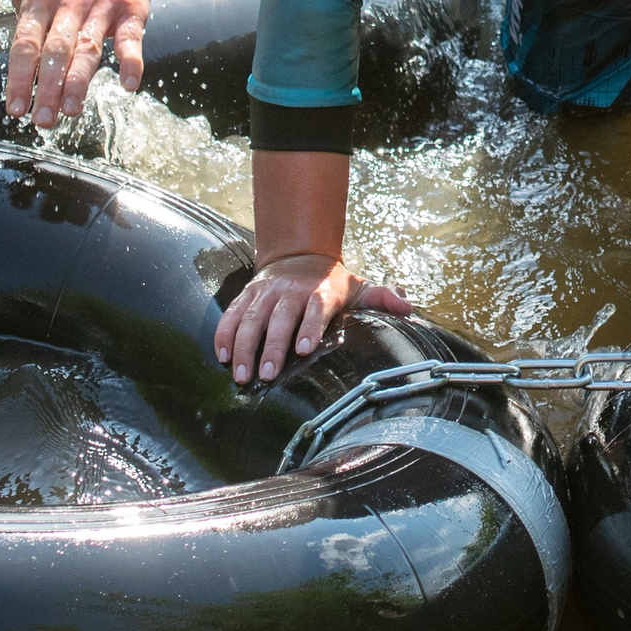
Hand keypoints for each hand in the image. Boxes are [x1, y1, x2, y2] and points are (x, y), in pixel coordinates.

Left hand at [4, 0, 149, 128]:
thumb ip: (25, 13)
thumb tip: (18, 52)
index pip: (25, 43)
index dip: (20, 78)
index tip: (16, 107)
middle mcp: (69, 1)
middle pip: (55, 51)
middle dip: (48, 88)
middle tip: (43, 120)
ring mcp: (102, 4)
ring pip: (89, 48)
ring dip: (80, 82)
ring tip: (71, 110)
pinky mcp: (132, 7)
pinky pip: (132, 38)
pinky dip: (132, 61)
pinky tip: (127, 85)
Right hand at [213, 251, 413, 384]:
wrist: (297, 254)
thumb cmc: (331, 282)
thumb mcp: (357, 286)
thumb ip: (382, 298)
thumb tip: (409, 307)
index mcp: (319, 291)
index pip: (316, 308)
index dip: (310, 326)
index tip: (304, 349)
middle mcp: (290, 291)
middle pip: (279, 318)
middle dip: (270, 347)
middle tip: (265, 376)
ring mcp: (266, 293)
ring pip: (251, 319)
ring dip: (244, 346)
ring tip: (241, 375)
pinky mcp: (247, 297)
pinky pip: (232, 315)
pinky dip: (224, 334)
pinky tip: (221, 356)